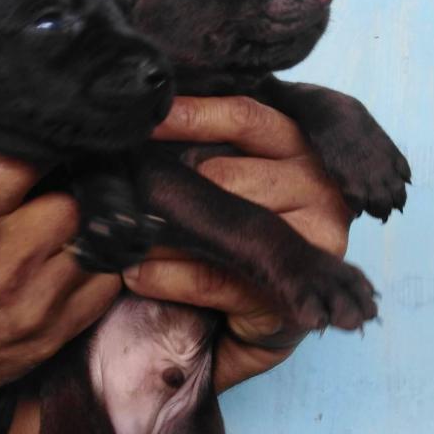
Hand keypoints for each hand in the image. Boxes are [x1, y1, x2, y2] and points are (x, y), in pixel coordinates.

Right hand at [0, 154, 120, 409]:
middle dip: (68, 192)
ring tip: (72, 223)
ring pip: (96, 244)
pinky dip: (97, 267)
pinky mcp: (54, 334)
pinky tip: (78, 257)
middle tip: (61, 190)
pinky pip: (105, 287)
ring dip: (87, 230)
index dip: (41, 147)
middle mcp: (7, 265)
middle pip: (73, 204)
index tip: (47, 145)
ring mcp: (36, 304)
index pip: (25, 162)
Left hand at [122, 96, 351, 391]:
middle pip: (222, 172)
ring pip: (217, 222)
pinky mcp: (291, 292)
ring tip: (120, 233)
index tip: (142, 116)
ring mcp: (314, 238)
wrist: (253, 319)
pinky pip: (212, 276)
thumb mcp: (224, 177)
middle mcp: (317, 183)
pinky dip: (166, 276)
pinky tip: (135, 273)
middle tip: (116, 190)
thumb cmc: (231, 232)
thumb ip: (202, 148)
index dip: (190, 114)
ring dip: (156, 231)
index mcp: (300, 144)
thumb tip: (144, 122)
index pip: (243, 116)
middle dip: (162, 183)